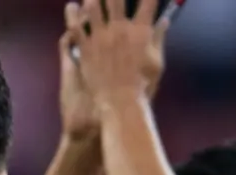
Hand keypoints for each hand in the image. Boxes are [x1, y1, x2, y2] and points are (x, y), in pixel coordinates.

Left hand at [65, 0, 168, 115]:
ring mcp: (100, 37)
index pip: (148, 1)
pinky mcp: (85, 48)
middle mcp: (120, 29)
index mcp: (141, 31)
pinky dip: (72, 15)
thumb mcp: (157, 61)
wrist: (120, 103)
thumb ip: (159, 38)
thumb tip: (164, 20)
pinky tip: (71, 7)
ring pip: (91, 7)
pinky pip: (75, 27)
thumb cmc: (143, 84)